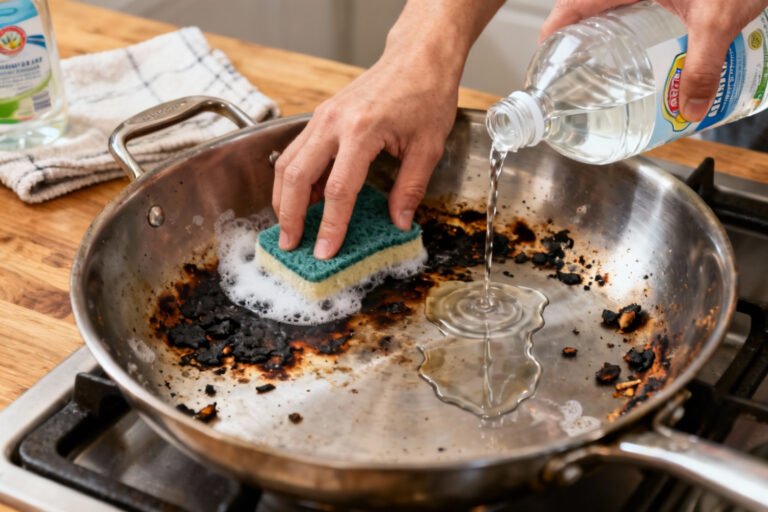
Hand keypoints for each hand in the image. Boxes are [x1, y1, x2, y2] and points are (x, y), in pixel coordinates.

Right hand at [272, 0, 504, 259]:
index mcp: (362, 132)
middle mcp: (334, 123)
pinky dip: (292, 178)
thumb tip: (398, 223)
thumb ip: (410, 188)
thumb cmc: (426, 95)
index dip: (330, 225)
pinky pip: (296, 151)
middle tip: (291, 245)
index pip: (338, 190)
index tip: (324, 251)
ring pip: (287, 163)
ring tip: (289, 227)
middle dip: (289, 216)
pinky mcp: (321, 116)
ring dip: (283, 198)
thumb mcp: (428, 147)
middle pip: (296, 176)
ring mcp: (323, 117)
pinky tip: (300, 199)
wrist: (418, 57)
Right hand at [539, 0, 767, 120]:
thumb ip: (704, 67)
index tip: (543, 62)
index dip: (552, 34)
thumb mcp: (719, 19)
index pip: (571, 6)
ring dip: (605, 30)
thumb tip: (691, 107)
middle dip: (578, 39)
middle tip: (576, 71)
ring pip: (611, 4)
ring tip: (604, 62)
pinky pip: (636, 1)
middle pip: (586, 7)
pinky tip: (643, 42)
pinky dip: (631, 20)